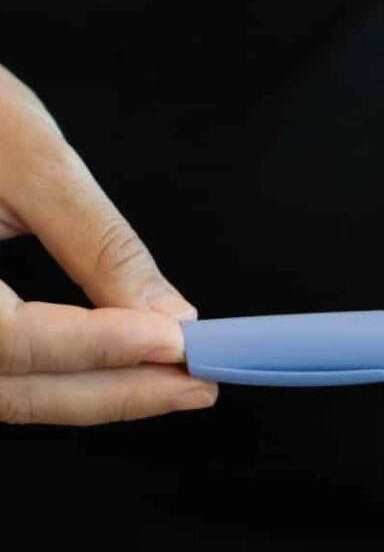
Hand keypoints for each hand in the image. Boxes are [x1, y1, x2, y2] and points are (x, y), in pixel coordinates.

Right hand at [0, 62, 216, 424]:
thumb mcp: (26, 156)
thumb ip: (97, 241)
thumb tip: (167, 310)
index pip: (11, 340)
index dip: (99, 347)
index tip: (174, 343)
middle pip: (12, 386)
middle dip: (114, 391)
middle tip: (196, 385)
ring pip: (7, 394)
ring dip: (94, 395)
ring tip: (172, 386)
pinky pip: (1, 375)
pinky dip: (62, 380)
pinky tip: (117, 374)